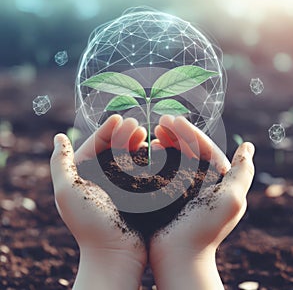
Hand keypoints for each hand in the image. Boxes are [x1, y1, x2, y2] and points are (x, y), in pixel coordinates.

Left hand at [50, 115, 146, 289]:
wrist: (115, 254)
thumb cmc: (89, 223)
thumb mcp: (67, 191)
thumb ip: (60, 163)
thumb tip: (59, 137)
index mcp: (82, 174)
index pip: (94, 144)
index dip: (107, 129)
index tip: (120, 118)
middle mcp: (100, 178)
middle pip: (113, 149)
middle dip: (124, 134)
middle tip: (138, 126)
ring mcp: (119, 186)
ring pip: (128, 158)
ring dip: (136, 145)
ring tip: (146, 135)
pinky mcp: (135, 194)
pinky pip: (141, 171)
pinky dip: (146, 160)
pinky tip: (154, 152)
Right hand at [149, 115, 254, 289]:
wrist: (180, 256)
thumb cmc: (206, 229)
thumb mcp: (231, 200)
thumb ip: (242, 172)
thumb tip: (248, 146)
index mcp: (217, 178)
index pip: (204, 146)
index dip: (188, 131)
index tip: (171, 120)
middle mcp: (202, 180)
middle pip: (189, 149)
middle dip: (175, 134)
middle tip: (159, 123)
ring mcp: (184, 187)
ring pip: (175, 158)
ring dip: (165, 144)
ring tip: (153, 136)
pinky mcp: (168, 193)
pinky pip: (163, 171)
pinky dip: (156, 160)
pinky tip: (148, 153)